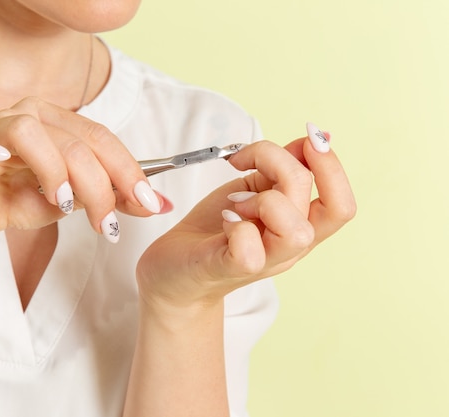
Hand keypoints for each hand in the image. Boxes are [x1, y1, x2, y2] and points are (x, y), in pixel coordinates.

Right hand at [0, 97, 161, 256]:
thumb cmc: (15, 202)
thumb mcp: (71, 203)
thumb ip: (109, 197)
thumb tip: (158, 203)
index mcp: (53, 123)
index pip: (99, 138)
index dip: (128, 170)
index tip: (148, 203)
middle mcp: (21, 117)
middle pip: (72, 139)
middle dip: (100, 184)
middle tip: (107, 223)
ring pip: (29, 132)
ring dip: (55, 170)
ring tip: (63, 205)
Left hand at [136, 127, 355, 311]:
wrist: (174, 271)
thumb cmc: (213, 229)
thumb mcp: (252, 189)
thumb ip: (281, 169)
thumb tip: (315, 138)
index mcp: (298, 226)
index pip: (342, 205)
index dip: (332, 165)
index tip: (307, 138)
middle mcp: (289, 249)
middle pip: (325, 206)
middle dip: (283, 164)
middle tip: (245, 161)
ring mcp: (264, 262)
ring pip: (296, 231)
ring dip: (264, 201)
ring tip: (236, 201)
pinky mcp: (229, 269)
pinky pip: (250, 251)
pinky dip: (237, 226)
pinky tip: (226, 220)